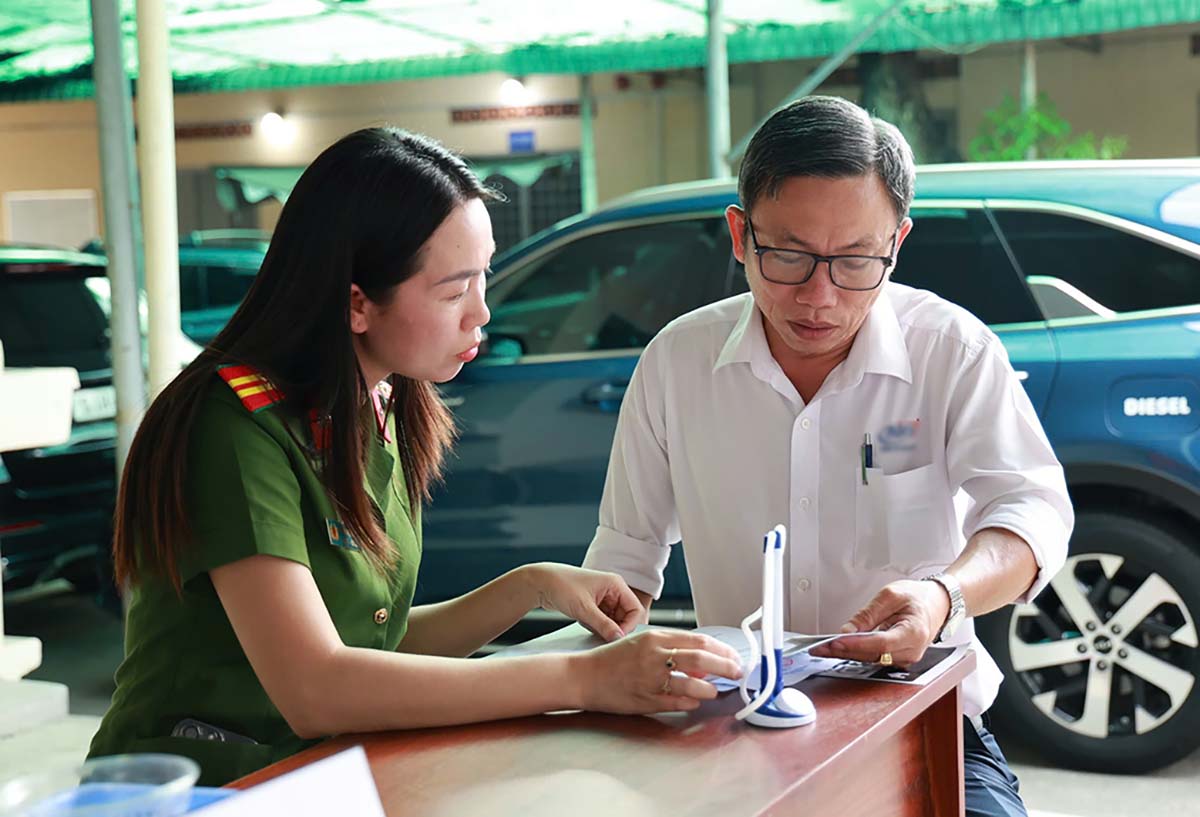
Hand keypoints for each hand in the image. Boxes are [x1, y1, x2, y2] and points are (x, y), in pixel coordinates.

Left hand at [523, 563, 643, 641]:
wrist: (540, 583)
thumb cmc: (561, 586)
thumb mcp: (584, 608)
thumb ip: (603, 625)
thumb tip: (619, 639)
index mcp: (615, 584)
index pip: (635, 610)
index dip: (629, 626)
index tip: (616, 638)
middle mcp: (612, 591)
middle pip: (626, 617)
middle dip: (614, 628)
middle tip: (601, 636)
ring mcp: (603, 599)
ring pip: (614, 621)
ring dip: (603, 628)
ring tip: (588, 624)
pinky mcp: (594, 606)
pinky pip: (603, 622)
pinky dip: (595, 627)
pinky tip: (583, 622)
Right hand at [571, 629, 743, 713]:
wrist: (584, 676)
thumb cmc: (613, 659)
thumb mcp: (643, 643)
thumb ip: (671, 649)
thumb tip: (701, 662)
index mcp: (656, 638)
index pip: (699, 641)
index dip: (722, 650)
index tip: (733, 657)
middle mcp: (655, 656)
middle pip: (701, 660)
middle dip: (726, 667)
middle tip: (737, 672)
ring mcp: (651, 679)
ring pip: (692, 684)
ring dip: (710, 689)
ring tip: (714, 691)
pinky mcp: (646, 699)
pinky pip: (677, 703)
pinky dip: (691, 703)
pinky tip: (695, 701)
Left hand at [808, 579, 950, 667]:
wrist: (937, 604)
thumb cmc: (918, 597)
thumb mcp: (890, 595)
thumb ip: (868, 614)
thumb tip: (847, 630)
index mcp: (914, 632)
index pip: (880, 643)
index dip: (856, 644)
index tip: (835, 641)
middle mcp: (911, 650)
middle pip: (873, 655)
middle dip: (843, 651)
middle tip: (820, 648)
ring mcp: (906, 658)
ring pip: (871, 659)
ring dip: (847, 654)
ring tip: (824, 649)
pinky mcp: (898, 658)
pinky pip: (874, 658)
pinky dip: (856, 653)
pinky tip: (840, 649)